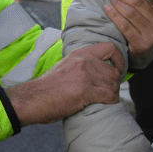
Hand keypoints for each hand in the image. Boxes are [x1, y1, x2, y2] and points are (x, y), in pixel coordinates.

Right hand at [7, 42, 122, 123]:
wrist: (33, 99)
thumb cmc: (48, 87)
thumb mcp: (66, 66)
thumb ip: (81, 65)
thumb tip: (97, 72)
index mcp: (80, 54)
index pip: (110, 48)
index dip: (119, 59)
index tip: (117, 69)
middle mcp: (84, 61)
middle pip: (114, 71)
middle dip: (115, 83)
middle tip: (109, 90)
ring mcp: (85, 75)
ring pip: (113, 85)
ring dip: (112, 93)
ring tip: (105, 98)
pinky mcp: (85, 91)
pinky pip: (109, 95)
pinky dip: (111, 101)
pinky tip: (105, 103)